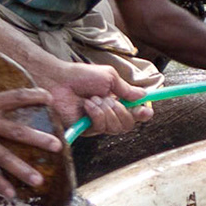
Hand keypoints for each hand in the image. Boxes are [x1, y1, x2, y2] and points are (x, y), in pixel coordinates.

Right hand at [0, 88, 60, 197]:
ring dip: (21, 169)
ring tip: (38, 180)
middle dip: (38, 139)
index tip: (50, 97)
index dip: (32, 96)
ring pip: (2, 156)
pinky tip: (9, 193)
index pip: (13, 97)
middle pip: (15, 130)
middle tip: (58, 146)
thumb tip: (2, 106)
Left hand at [31, 59, 152, 135]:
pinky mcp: (86, 130)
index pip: (135, 113)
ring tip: (94, 99)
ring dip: (107, 111)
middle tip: (112, 100)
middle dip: (123, 112)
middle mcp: (108, 114)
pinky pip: (101, 128)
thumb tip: (144, 96)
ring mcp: (97, 123)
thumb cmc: (80, 76)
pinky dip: (97, 115)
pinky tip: (87, 105)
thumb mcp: (109, 77)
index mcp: (115, 100)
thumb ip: (126, 89)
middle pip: (128, 124)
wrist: (58, 81)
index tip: (146, 110)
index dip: (143, 114)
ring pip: (116, 128)